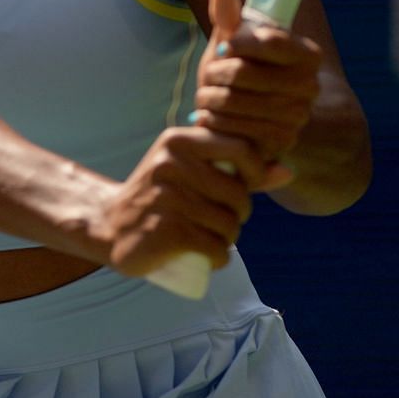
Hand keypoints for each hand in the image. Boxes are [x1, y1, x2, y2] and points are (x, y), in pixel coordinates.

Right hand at [89, 124, 287, 277]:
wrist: (110, 225)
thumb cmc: (161, 195)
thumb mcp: (192, 171)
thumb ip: (239, 168)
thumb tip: (288, 172)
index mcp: (179, 140)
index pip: (242, 149)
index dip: (256, 172)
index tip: (244, 188)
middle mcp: (171, 163)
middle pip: (239, 194)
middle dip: (239, 214)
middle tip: (219, 220)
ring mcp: (167, 197)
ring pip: (229, 225)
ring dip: (228, 239)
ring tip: (210, 237)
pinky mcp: (166, 230)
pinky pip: (216, 248)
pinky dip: (219, 257)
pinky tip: (208, 256)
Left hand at [190, 0, 321, 185]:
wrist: (259, 114)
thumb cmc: (244, 67)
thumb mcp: (236, 40)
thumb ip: (229, 15)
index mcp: (307, 54)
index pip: (269, 41)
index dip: (238, 42)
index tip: (223, 45)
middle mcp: (309, 86)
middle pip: (242, 72)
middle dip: (215, 72)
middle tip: (209, 74)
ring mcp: (297, 116)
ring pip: (232, 100)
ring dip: (209, 96)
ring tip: (208, 94)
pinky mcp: (280, 142)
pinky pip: (232, 129)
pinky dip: (213, 120)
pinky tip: (209, 115)